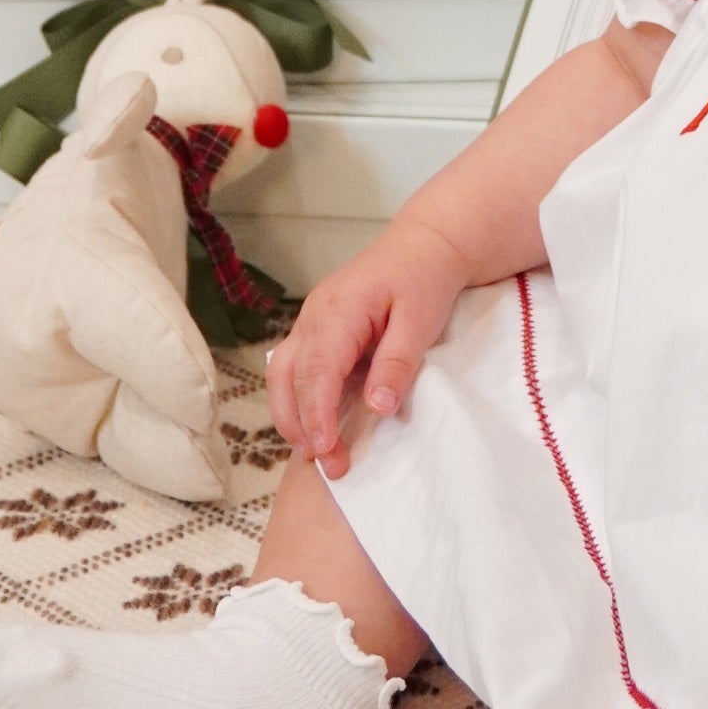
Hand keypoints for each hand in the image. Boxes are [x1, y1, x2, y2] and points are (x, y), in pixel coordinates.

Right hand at [262, 218, 467, 479]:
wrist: (426, 243)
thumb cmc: (425, 278)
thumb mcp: (421, 320)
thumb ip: (397, 363)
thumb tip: (376, 407)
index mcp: (338, 310)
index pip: (317, 370)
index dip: (317, 414)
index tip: (324, 450)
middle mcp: (314, 315)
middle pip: (289, 376)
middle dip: (302, 425)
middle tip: (327, 465)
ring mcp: (311, 320)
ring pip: (281, 373)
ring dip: (291, 414)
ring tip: (312, 453)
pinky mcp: (317, 328)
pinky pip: (294, 367)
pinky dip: (297, 398)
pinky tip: (313, 424)